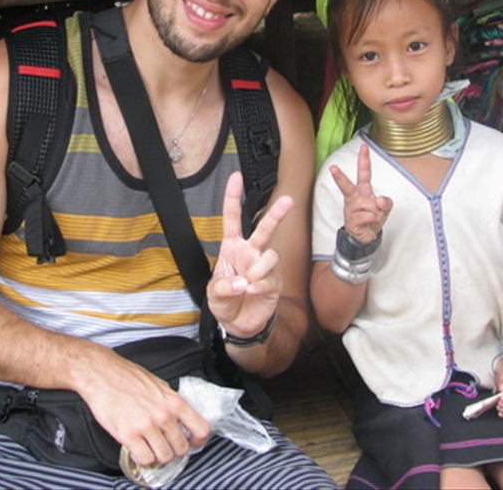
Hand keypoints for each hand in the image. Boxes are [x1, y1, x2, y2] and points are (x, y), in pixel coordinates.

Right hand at [82, 348, 210, 467]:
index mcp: (174, 401)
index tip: (192, 441)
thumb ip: (171, 403)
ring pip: (164, 457)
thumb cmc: (127, 376)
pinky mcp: (128, 435)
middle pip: (182, 448)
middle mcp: (163, 415)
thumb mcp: (159, 385)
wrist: (102, 374)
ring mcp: (146, 426)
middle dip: (174, 450)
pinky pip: (144, 459)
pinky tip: (138, 449)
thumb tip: (179, 417)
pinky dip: (143, 459)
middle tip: (166, 445)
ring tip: (151, 448)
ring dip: (158, 456)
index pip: (201, 428)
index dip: (199, 440)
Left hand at [207, 171, 291, 337]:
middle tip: (288, 200)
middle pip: (264, 228)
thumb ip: (224, 286)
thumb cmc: (224, 302)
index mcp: (232, 247)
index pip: (233, 218)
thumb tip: (243, 282)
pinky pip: (271, 277)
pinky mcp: (274, 282)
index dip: (233, 197)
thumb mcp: (214, 294)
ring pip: (270, 255)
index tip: (236, 177)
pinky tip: (252, 292)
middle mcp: (250, 252)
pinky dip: (260, 286)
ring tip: (246, 285)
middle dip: (276, 214)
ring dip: (257, 270)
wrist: (238, 324)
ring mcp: (264, 266)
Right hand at [331, 144, 391, 243]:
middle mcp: (354, 197)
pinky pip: (366, 215)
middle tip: (333, 168)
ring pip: (366, 204)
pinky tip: (370, 222)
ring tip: (374, 216)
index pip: (363, 173)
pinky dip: (372, 218)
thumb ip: (387, 202)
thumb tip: (380, 201)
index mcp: (362, 190)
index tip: (364, 147)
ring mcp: (350, 209)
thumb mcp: (385, 209)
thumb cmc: (372, 218)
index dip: (364, 160)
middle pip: (346, 186)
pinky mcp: (350, 220)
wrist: (366, 237)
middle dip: (339, 177)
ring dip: (375, 210)